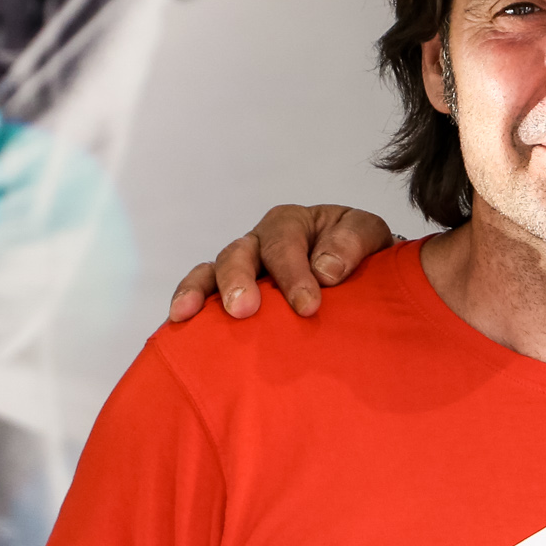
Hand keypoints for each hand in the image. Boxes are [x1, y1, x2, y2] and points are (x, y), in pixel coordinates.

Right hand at [166, 205, 395, 321]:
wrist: (358, 274)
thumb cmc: (358, 253)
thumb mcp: (367, 235)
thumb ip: (353, 242)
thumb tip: (326, 270)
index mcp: (293, 223)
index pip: (286, 242)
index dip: (293, 273)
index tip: (307, 306)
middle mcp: (261, 241)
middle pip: (240, 253)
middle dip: (239, 280)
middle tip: (244, 309)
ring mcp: (242, 268)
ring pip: (213, 271)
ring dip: (200, 290)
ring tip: (189, 313)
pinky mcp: (229, 293)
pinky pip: (202, 293)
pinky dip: (189, 302)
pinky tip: (178, 321)